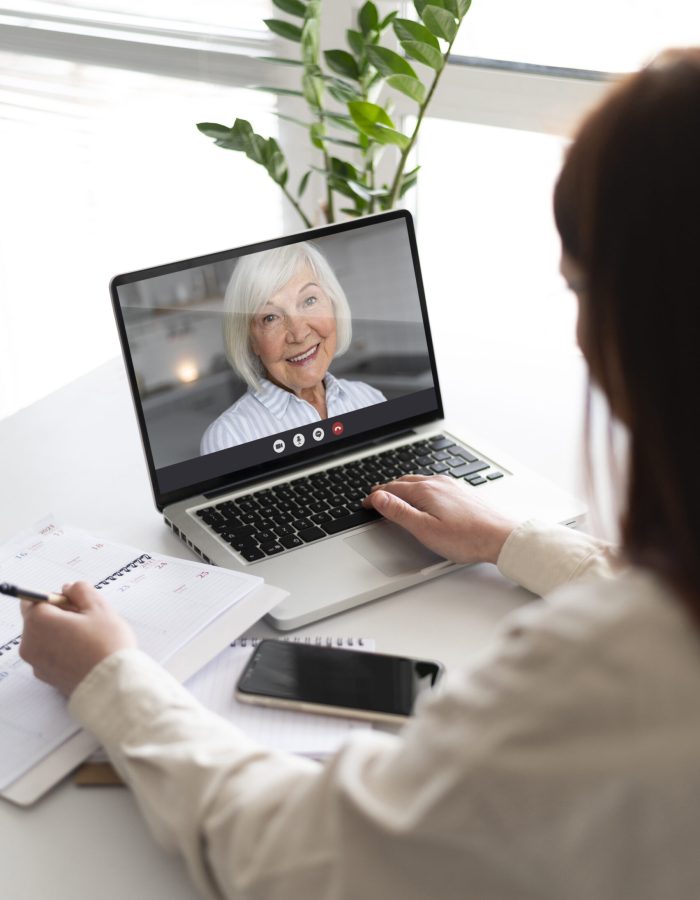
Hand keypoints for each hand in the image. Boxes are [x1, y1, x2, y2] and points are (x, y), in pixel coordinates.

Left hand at [20, 581, 136, 696]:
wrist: (112, 685)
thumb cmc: (107, 646)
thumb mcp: (99, 607)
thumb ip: (81, 590)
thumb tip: (70, 588)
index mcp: (38, 622)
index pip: (37, 599)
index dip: (59, 598)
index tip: (77, 603)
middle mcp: (30, 643)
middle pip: (38, 619)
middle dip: (59, 615)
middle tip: (87, 620)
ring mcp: (36, 663)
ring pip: (44, 637)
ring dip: (61, 633)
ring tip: (89, 638)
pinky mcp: (46, 677)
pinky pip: (49, 655)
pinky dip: (62, 650)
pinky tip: (85, 652)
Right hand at [363, 474, 518, 564]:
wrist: (502, 537)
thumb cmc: (467, 538)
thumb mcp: (425, 529)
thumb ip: (399, 512)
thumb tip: (378, 497)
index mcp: (425, 491)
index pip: (391, 489)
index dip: (375, 497)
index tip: (366, 504)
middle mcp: (438, 483)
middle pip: (404, 482)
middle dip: (387, 489)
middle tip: (376, 498)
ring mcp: (451, 486)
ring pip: (420, 481)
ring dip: (403, 487)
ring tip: (395, 495)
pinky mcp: (462, 492)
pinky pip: (433, 484)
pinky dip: (420, 489)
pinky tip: (424, 496)